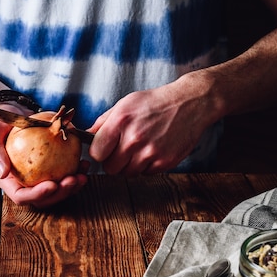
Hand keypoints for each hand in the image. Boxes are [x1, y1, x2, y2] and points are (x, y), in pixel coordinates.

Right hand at [0, 105, 87, 207]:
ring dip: (71, 187)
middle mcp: (23, 183)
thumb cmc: (0, 123)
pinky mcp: (50, 170)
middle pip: (42, 199)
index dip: (37, 195)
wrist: (13, 113)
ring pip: (56, 191)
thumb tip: (3, 173)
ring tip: (82, 175)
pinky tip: (84, 164)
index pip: (21, 196)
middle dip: (60, 193)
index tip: (52, 184)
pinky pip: (63, 175)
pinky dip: (75, 172)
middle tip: (73, 180)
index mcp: (7, 180)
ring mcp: (38, 178)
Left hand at [88, 74, 218, 175]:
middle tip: (123, 150)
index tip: (105, 149)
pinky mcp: (165, 162)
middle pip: (110, 168)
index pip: (96, 153)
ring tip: (139, 149)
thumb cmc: (155, 103)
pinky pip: (146, 173)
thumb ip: (104, 122)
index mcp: (121, 121)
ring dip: (130, 165)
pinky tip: (153, 150)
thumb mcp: (126, 104)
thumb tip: (86, 136)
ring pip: (127, 173)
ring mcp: (151, 152)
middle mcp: (134, 138)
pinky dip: (147, 166)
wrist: (190, 104)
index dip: (99, 153)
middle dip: (114, 161)